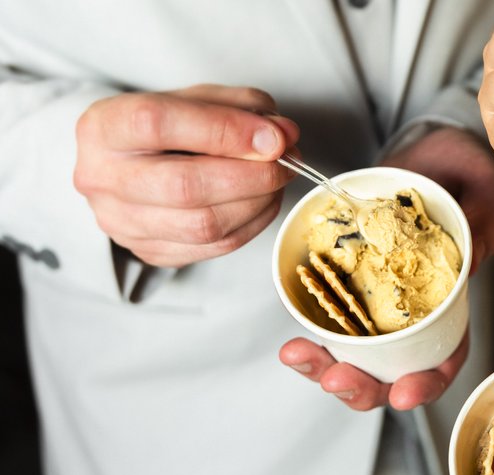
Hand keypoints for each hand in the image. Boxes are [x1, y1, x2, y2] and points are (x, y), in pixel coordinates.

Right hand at [74, 84, 299, 266]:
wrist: (126, 165)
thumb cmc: (164, 128)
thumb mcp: (194, 99)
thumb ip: (240, 108)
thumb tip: (284, 135)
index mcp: (103, 127)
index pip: (158, 124)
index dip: (224, 131)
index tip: (273, 138)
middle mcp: (102, 179)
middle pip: (184, 186)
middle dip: (251, 176)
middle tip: (287, 162)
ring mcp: (121, 223)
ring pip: (203, 226)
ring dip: (257, 203)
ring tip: (277, 180)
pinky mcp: (149, 252)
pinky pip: (214, 248)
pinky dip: (251, 225)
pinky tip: (262, 201)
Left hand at [279, 126, 493, 410]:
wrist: (426, 152)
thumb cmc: (463, 175)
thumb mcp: (481, 194)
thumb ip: (480, 225)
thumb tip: (470, 257)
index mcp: (451, 306)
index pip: (444, 358)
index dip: (427, 384)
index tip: (404, 393)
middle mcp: (411, 315)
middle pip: (390, 371)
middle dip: (361, 386)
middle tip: (336, 378)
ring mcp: (375, 304)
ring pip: (352, 356)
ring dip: (324, 368)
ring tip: (299, 358)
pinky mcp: (343, 286)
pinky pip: (324, 322)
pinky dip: (308, 338)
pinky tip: (292, 343)